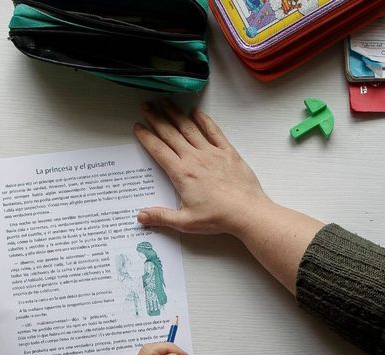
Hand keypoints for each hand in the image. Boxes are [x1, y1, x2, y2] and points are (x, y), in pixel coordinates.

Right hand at [134, 101, 271, 236]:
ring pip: (189, 128)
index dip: (146, 137)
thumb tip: (141, 216)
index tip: (138, 127)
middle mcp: (194, 158)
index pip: (159, 150)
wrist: (246, 212)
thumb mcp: (185, 222)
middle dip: (156, 119)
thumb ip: (161, 217)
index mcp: (182, 173)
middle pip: (171, 134)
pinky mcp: (227, 152)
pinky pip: (213, 131)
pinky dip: (204, 120)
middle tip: (147, 107)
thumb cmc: (218, 218)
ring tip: (166, 102)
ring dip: (176, 114)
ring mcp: (212, 153)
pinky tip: (196, 113)